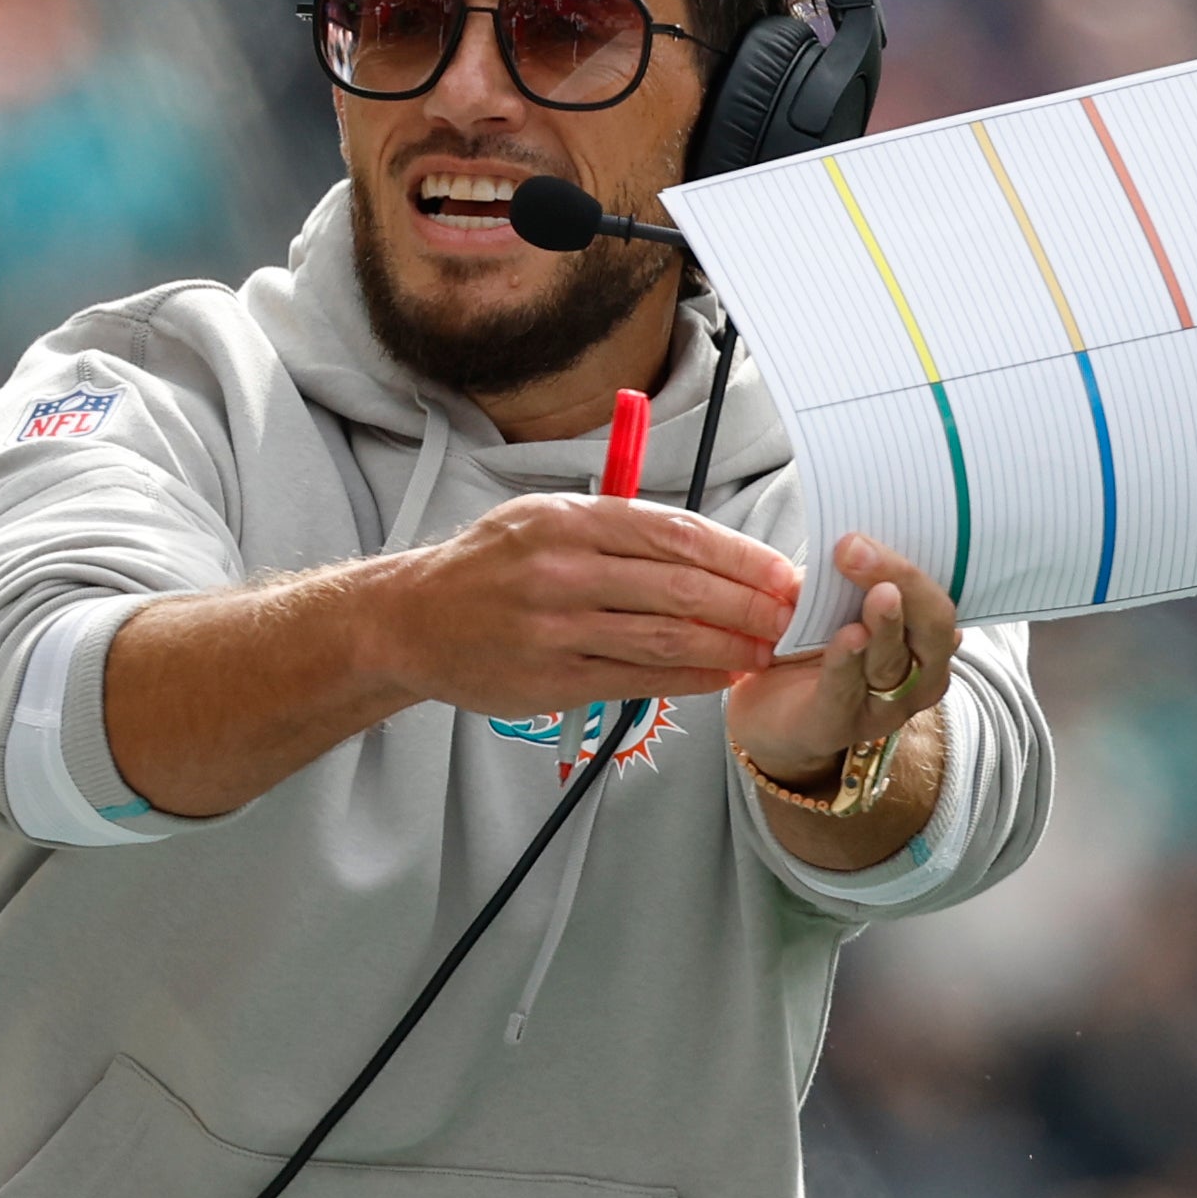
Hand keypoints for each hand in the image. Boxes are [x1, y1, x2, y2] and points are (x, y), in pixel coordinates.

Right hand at [369, 495, 801, 718]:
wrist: (408, 621)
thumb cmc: (485, 568)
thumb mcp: (540, 518)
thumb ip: (615, 526)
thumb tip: (704, 545)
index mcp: (568, 521)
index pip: (676, 534)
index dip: (740, 555)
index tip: (779, 570)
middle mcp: (562, 571)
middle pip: (681, 587)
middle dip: (748, 604)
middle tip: (787, 615)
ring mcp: (555, 629)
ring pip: (666, 637)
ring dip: (729, 646)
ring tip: (766, 649)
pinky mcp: (550, 679)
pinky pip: (637, 679)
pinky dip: (689, 679)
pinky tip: (721, 675)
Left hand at [723, 533, 954, 785]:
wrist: (765, 714)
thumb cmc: (810, 651)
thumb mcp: (829, 606)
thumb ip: (842, 580)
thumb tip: (844, 538)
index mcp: (923, 638)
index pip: (935, 599)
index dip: (910, 567)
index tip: (866, 535)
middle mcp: (918, 675)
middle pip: (930, 629)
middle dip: (904, 585)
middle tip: (860, 552)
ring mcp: (883, 707)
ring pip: (894, 661)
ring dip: (886, 625)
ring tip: (877, 594)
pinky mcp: (836, 726)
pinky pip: (846, 691)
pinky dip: (848, 662)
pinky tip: (848, 637)